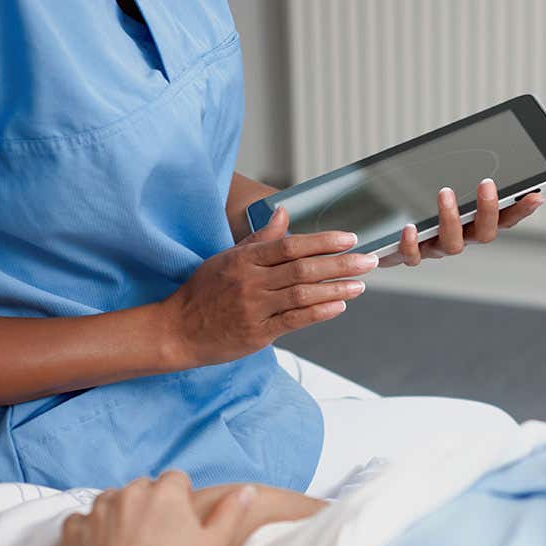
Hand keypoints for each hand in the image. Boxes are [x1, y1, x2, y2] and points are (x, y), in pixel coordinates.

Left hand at [3, 472, 255, 545]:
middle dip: (149, 503)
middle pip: (142, 487)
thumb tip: (247, 490)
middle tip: (156, 536)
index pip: (176, 479)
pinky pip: (80, 520)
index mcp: (165, 494)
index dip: (181, 497)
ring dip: (118, 513)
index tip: (181, 520)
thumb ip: (232, 513)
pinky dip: (88, 530)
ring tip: (128, 543)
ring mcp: (96, 512)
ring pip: (110, 500)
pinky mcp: (71, 533)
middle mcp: (129, 495)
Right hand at [160, 206, 377, 367]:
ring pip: (302, 294)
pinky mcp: (258, 333)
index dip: (322, 241)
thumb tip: (283, 213)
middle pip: (302, 268)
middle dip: (340, 263)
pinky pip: (294, 321)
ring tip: (360, 284)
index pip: (290, 245)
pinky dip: (319, 313)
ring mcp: (254, 307)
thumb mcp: (228, 258)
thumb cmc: (204, 292)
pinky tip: (340, 306)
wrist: (177, 330)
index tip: (349, 238)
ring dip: (335, 288)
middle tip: (368, 260)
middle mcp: (251, 281)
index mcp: (245, 259)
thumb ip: (260, 237)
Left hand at [378, 178, 544, 266]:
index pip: (506, 219)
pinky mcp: (408, 255)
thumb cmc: (414, 202)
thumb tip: (479, 139)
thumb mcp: (439, 179)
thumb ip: (460, 167)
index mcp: (472, 222)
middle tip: (487, 183)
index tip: (536, 195)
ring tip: (445, 192)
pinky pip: (414, 256)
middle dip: (488, 210)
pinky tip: (410, 227)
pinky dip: (412, 244)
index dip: (522, 210)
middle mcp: (460, 238)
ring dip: (451, 218)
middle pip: (484, 234)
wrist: (379, 231)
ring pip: (452, 244)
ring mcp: (435, 248)